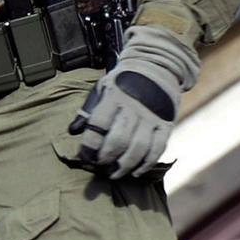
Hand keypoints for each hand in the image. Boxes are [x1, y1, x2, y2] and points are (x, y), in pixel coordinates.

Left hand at [69, 25, 199, 179]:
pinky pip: (158, 149)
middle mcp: (133, 107)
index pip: (98, 125)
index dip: (90, 145)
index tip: (85, 157)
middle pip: (119, 140)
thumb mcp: (103, 88)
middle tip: (100, 166)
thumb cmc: (123, 82)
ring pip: (139, 148)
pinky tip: (137, 171)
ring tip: (115, 173)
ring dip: (125, 166)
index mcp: (114, 96)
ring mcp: (151, 116)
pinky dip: (147, 164)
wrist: (156, 66)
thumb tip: (73, 131)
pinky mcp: (166, 124)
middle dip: (107, 158)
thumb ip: (89, 110)